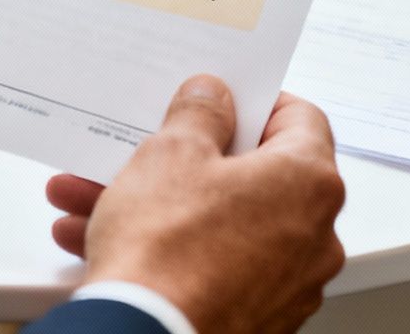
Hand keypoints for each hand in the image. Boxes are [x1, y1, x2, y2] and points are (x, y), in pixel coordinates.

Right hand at [45, 78, 344, 333]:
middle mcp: (314, 236)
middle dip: (186, 160)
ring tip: (95, 197)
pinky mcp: (256, 317)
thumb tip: (212, 96)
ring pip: (220, 225)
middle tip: (147, 149)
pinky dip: (169, 251)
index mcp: (308, 182)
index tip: (220, 101)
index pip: (300, 118)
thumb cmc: (166, 251)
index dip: (255, 102)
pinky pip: (212, 267)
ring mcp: (287, 284)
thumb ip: (199, 112)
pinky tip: (103, 240)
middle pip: (251, 177)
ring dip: (161, 206)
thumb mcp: (172, 153)